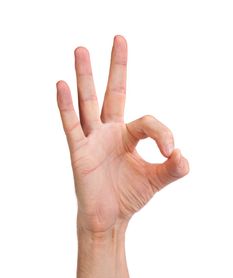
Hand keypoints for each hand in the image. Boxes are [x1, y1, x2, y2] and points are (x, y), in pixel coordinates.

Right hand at [56, 35, 188, 233]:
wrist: (109, 218)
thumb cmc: (129, 197)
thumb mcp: (156, 180)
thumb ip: (173, 169)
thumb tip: (183, 157)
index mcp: (128, 137)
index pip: (148, 122)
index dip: (162, 133)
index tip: (171, 152)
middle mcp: (109, 133)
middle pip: (113, 93)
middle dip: (117, 67)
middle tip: (119, 39)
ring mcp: (93, 140)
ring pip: (88, 102)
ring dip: (85, 77)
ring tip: (81, 50)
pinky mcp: (79, 151)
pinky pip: (72, 125)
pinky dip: (66, 106)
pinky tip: (62, 85)